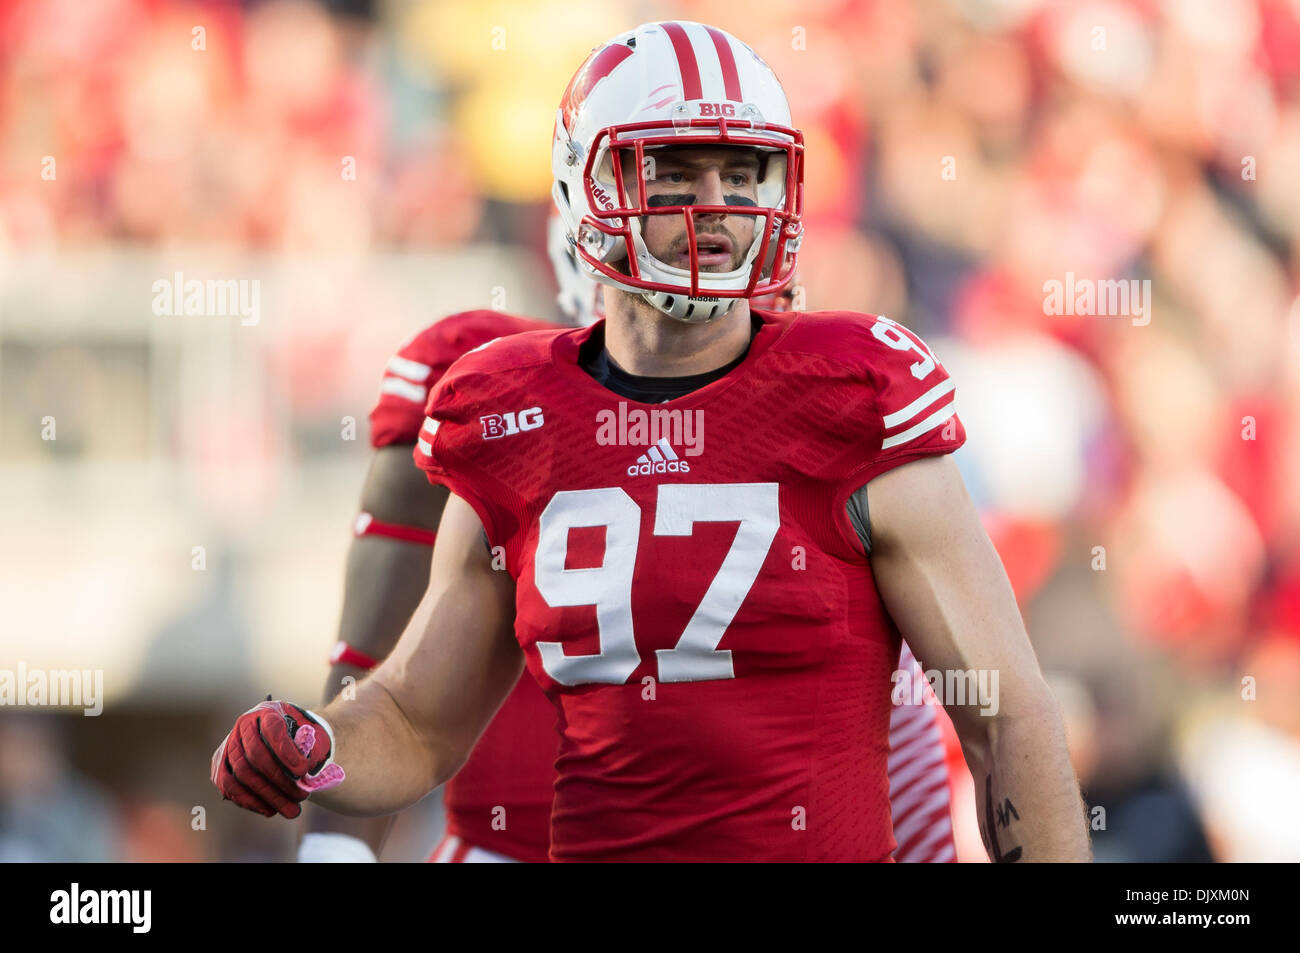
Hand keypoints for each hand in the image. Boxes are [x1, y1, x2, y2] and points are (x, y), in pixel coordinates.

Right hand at [210, 699, 344, 817]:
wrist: (285, 735)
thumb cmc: (302, 736)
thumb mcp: (313, 736)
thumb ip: (312, 751)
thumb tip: (303, 775)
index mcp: (268, 712)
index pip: (272, 731)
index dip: (287, 753)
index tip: (303, 771)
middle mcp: (243, 725)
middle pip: (256, 756)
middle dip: (280, 781)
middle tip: (302, 797)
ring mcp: (228, 745)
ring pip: (242, 774)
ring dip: (268, 796)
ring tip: (291, 810)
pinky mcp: (221, 765)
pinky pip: (229, 786)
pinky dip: (250, 801)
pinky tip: (270, 810)